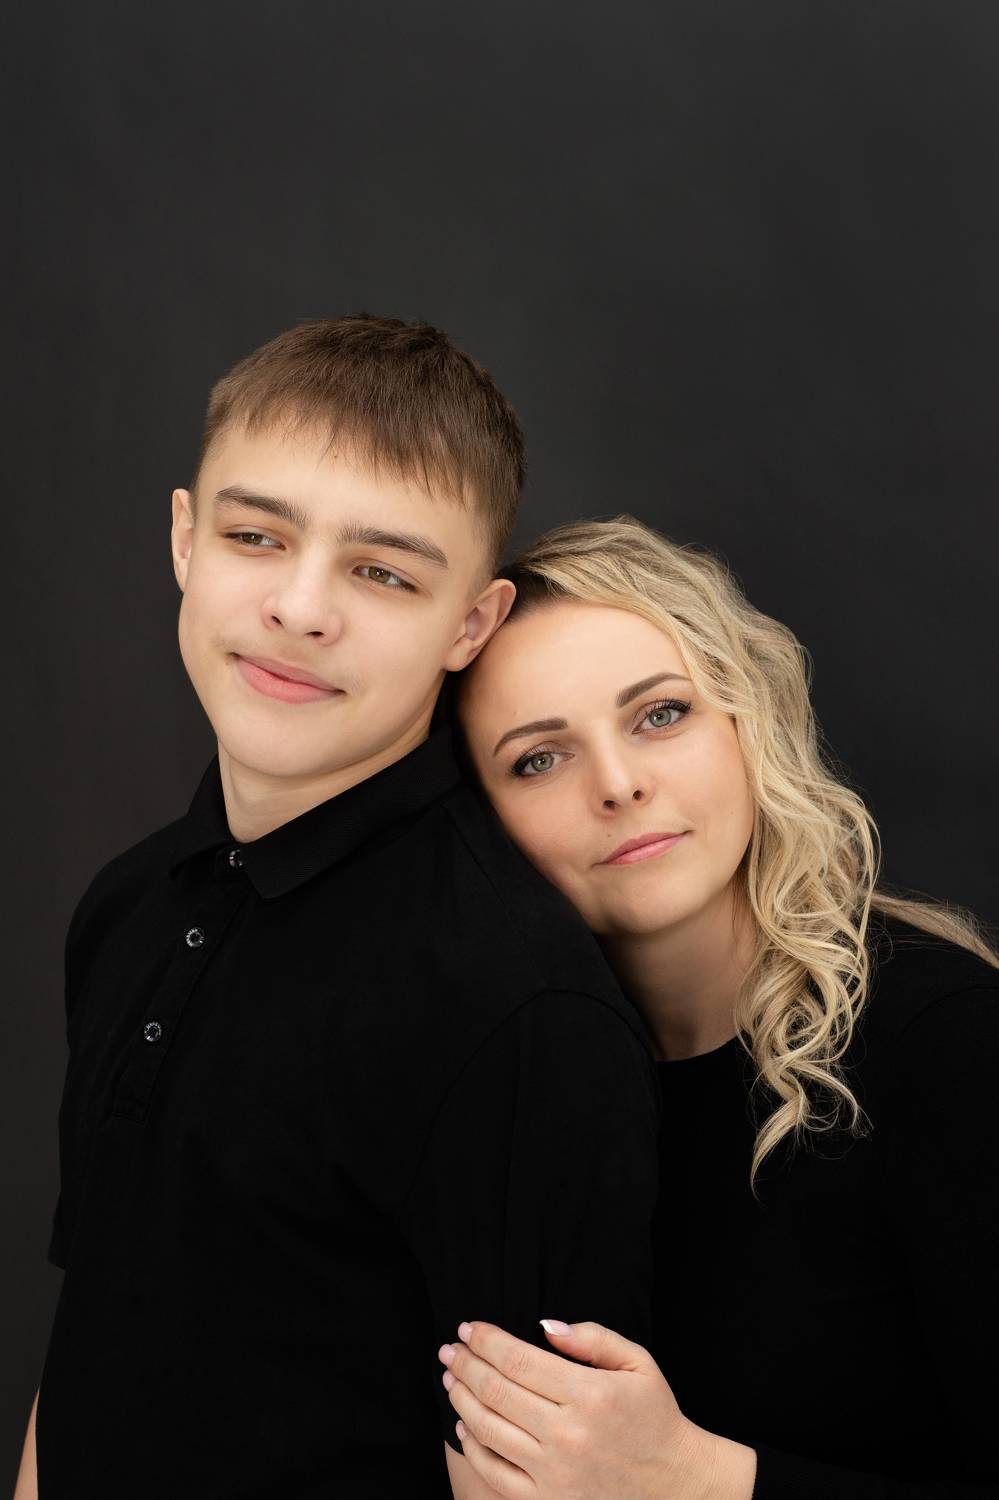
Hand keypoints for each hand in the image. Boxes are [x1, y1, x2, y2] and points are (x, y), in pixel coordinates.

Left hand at [438, 1319, 755, 1499]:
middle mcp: (568, 1434)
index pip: (518, 1359)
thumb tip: (544, 1326)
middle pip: (496, 1391)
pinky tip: (465, 1426)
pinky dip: (474, 1447)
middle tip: (449, 1349)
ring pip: (489, 1429)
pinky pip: (496, 1473)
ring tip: (451, 1378)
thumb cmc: (654, 1416)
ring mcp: (555, 1472)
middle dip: (465, 1363)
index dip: (486, 1340)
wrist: (675, 1484)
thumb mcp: (637, 1363)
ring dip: (461, 1399)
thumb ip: (593, 1338)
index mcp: (589, 1394)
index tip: (468, 1328)